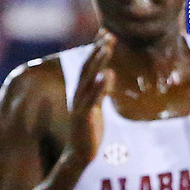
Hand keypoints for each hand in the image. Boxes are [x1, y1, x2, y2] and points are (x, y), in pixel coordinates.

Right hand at [67, 30, 115, 167]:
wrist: (79, 156)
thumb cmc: (89, 133)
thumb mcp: (96, 108)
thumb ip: (100, 92)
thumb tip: (108, 76)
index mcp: (83, 92)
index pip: (89, 66)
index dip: (96, 49)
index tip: (106, 33)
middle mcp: (79, 95)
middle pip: (88, 67)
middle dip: (98, 50)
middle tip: (109, 35)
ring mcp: (81, 105)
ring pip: (88, 79)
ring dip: (98, 62)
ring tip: (107, 47)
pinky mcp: (84, 117)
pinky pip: (93, 99)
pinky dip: (100, 86)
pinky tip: (107, 74)